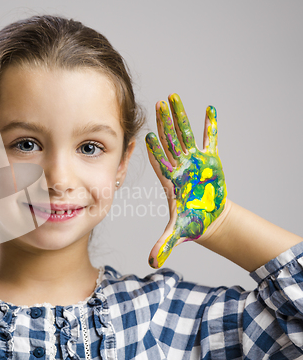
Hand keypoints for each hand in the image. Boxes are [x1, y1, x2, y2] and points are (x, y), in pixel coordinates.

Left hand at [145, 94, 226, 267]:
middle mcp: (179, 166)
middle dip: (164, 123)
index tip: (148, 136)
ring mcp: (194, 160)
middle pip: (170, 141)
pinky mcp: (211, 160)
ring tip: (173, 97)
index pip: (160, 161)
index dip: (155, 150)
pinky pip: (210, 139)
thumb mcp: (177, 233)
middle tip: (157, 103)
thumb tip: (152, 262)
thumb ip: (164, 244)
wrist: (207, 217)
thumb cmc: (191, 222)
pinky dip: (210, 125)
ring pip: (185, 134)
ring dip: (180, 117)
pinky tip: (209, 109)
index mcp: (170, 179)